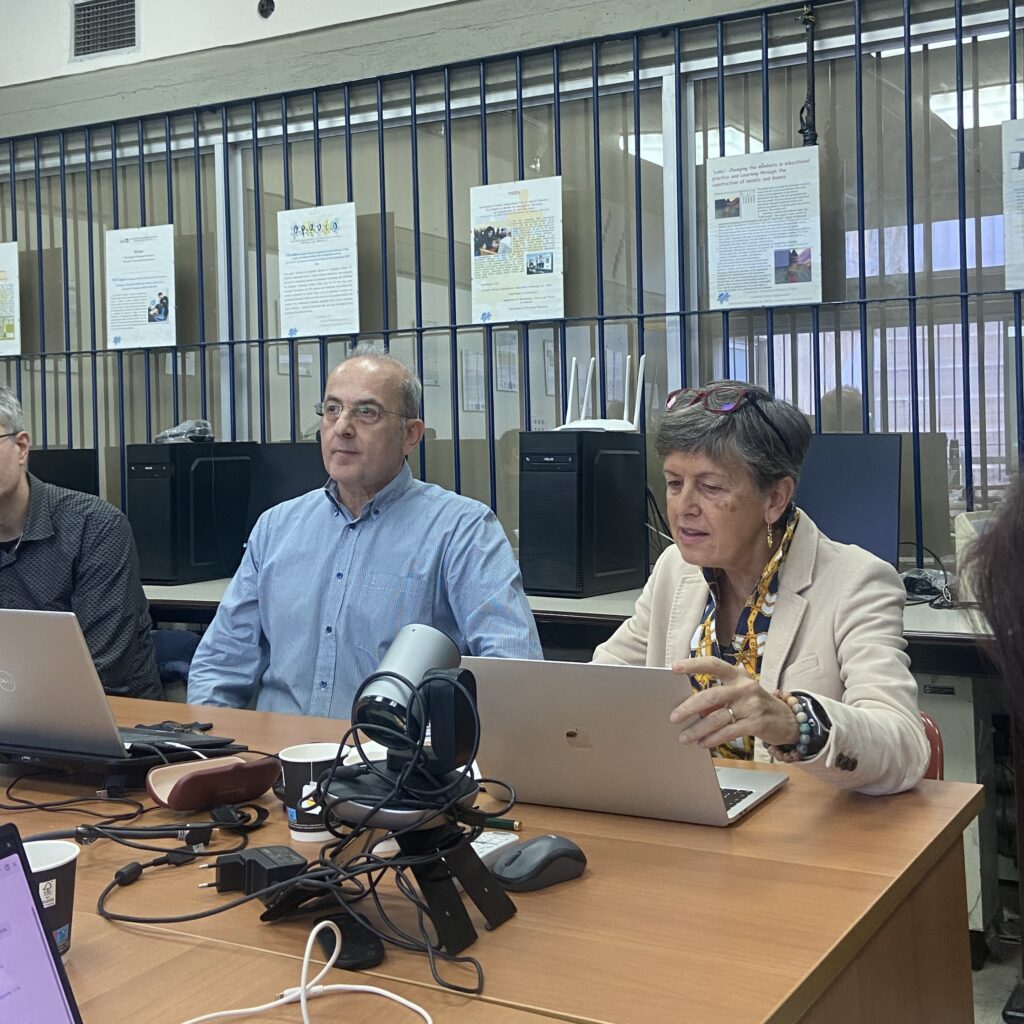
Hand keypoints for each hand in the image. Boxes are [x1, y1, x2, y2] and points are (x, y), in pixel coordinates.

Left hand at [668, 657, 799, 747]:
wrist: (788, 720)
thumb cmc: (755, 704)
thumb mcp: (739, 694)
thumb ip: (718, 698)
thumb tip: (692, 709)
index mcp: (738, 675)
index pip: (713, 665)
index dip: (693, 665)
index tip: (675, 667)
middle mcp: (744, 688)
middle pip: (710, 696)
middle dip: (688, 707)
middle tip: (674, 717)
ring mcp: (751, 705)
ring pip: (716, 718)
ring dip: (697, 729)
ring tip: (684, 737)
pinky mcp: (756, 723)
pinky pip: (728, 732)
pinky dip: (712, 739)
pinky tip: (703, 743)